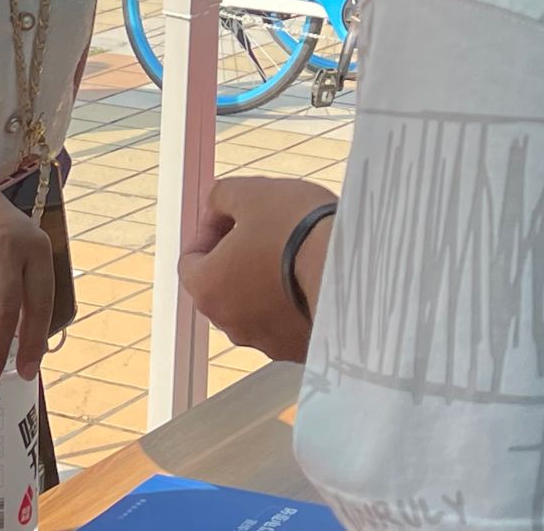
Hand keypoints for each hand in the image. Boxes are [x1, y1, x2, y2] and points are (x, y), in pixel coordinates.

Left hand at [179, 176, 334, 361]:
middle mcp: (229, 323)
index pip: (191, 258)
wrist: (352, 270)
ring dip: (268, 280)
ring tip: (298, 252)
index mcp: (207, 287)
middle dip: (239, 256)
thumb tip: (217, 205)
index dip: (211, 229)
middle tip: (268, 229)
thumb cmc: (297, 230)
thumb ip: (222, 197)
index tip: (236, 214)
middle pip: (223, 282)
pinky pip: (288, 321)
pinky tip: (314, 275)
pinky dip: (294, 301)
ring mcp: (265, 341)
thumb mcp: (252, 193)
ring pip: (256, 304)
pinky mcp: (298, 349)